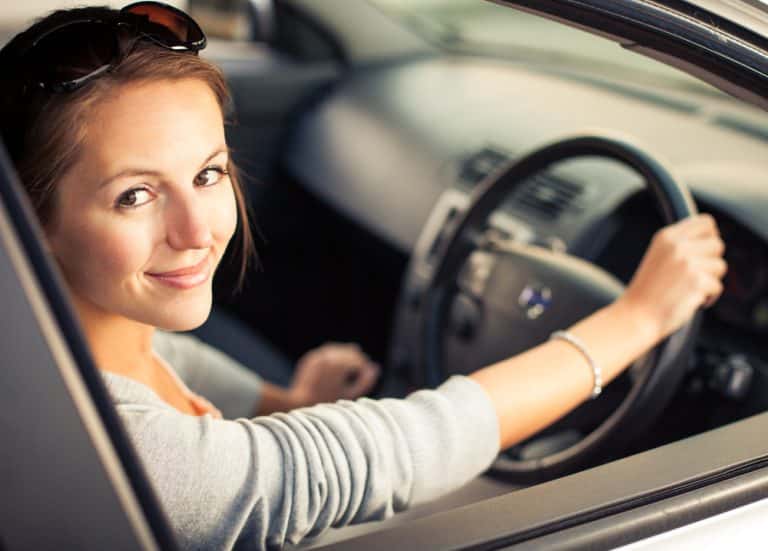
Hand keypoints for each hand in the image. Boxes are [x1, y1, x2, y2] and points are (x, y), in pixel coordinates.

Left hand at [289, 342, 379, 406]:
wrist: (299, 402)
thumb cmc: (326, 402)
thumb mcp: (349, 395)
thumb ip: (365, 382)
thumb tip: (375, 368)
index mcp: (339, 365)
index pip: (358, 360)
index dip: (364, 367)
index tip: (365, 374)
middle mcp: (329, 357)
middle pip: (350, 351)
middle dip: (357, 359)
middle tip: (360, 370)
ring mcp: (319, 356)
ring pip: (339, 349)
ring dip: (346, 356)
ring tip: (349, 368)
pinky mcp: (311, 358)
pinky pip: (328, 352)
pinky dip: (334, 357)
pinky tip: (336, 367)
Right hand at [618, 214, 726, 340]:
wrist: (636, 315)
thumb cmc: (647, 291)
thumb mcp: (658, 256)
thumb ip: (682, 244)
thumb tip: (712, 239)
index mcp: (667, 236)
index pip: (706, 222)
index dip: (711, 236)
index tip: (704, 251)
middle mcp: (677, 246)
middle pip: (717, 244)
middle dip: (711, 262)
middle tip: (694, 276)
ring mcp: (687, 263)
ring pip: (720, 266)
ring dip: (710, 280)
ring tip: (688, 288)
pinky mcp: (697, 281)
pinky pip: (717, 287)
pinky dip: (708, 297)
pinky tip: (690, 300)